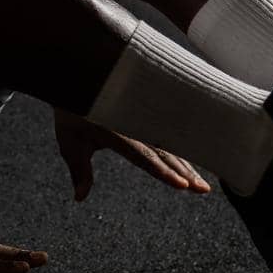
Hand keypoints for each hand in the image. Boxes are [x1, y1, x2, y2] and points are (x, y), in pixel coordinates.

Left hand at [53, 107, 210, 199]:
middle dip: (185, 173)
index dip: (163, 171)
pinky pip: (167, 134)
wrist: (78, 75)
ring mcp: (143, 120)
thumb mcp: (70, 141)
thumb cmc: (72, 111)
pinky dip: (182, 150)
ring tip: (203, 185)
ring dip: (187, 165)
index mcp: (117, 133)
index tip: (182, 184)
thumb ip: (79, 170)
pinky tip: (194, 164)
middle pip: (165, 153)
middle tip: (203, 190)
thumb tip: (79, 197)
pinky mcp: (147, 116)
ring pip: (170, 145)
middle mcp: (135, 126)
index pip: (144, 156)